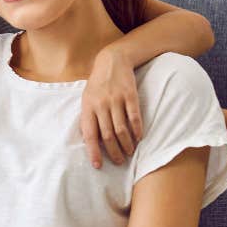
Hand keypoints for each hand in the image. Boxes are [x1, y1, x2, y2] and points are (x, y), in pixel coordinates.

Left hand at [81, 46, 143, 167]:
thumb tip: (89, 141)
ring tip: (130, 152)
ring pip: (121, 129)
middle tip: (119, 162)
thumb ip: (88, 118)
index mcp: (88, 107)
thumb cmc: (97, 84)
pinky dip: (137, 130)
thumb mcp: (87, 99)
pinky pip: (134, 117)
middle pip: (107, 135)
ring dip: (126, 144)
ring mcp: (116, 100)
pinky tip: (139, 138)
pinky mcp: (130, 95)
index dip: (93, 152)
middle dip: (114, 152)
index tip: (98, 166)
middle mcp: (101, 105)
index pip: (89, 135)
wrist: (112, 61)